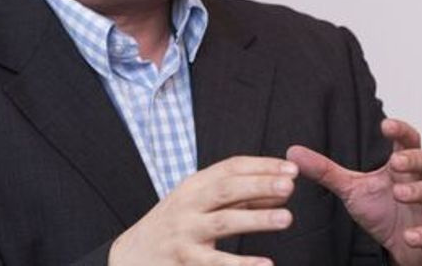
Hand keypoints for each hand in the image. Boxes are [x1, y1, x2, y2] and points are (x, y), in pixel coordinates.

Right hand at [108, 156, 297, 265]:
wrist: (130, 257)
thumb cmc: (175, 225)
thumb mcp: (200, 203)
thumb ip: (239, 197)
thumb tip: (281, 191)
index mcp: (195, 185)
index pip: (231, 167)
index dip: (262, 166)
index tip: (292, 169)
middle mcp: (188, 205)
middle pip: (227, 189)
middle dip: (260, 185)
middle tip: (290, 186)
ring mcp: (184, 234)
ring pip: (223, 222)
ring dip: (256, 219)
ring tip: (286, 218)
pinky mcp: (183, 262)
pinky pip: (214, 263)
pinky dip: (241, 264)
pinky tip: (265, 265)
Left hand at [287, 118, 421, 265]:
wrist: (403, 246)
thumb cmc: (382, 210)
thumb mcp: (352, 189)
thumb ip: (326, 171)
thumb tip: (293, 152)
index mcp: (402, 165)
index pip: (407, 140)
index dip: (400, 130)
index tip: (386, 125)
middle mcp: (421, 180)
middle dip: (413, 159)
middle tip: (395, 162)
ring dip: (420, 191)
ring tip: (400, 193)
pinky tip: (409, 235)